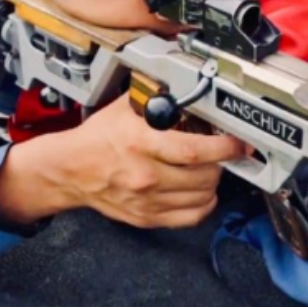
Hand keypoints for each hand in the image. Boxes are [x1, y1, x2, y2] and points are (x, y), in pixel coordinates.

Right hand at [0, 92, 244, 226]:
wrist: (70, 169)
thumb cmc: (96, 138)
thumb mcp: (124, 109)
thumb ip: (156, 100)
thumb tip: (185, 89)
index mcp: (141, 143)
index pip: (195, 151)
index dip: (224, 148)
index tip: (237, 143)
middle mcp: (145, 175)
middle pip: (204, 176)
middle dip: (221, 163)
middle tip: (221, 153)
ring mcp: (147, 200)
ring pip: (203, 197)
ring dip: (213, 182)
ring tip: (208, 169)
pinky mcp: (147, 217)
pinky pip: (190, 216)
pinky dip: (204, 204)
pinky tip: (200, 191)